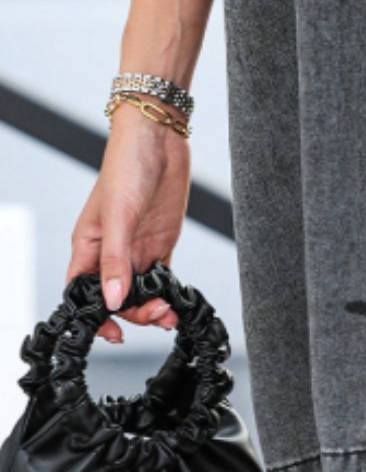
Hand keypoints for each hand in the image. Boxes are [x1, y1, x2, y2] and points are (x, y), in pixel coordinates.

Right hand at [66, 100, 191, 342]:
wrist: (159, 138)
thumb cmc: (126, 167)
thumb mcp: (118, 216)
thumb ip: (115, 260)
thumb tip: (114, 301)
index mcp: (88, 247)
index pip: (83, 293)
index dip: (95, 317)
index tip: (112, 334)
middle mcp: (112, 252)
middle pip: (117, 297)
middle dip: (134, 312)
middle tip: (156, 315)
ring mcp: (137, 248)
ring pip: (141, 291)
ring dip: (153, 307)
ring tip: (169, 314)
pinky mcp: (160, 242)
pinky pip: (162, 276)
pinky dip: (168, 292)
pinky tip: (177, 302)